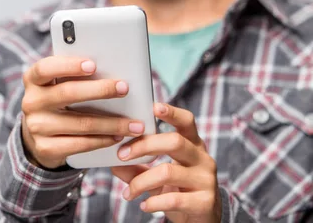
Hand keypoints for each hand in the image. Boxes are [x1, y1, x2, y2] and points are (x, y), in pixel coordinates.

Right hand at [20, 56, 145, 168]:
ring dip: (112, 123)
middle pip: (67, 94)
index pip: (46, 68)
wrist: (38, 133)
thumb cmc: (57, 100)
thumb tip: (112, 69)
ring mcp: (37, 127)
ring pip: (81, 123)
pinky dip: (103, 140)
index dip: (68, 66)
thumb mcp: (57, 84)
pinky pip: (80, 144)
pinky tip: (117, 137)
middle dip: (100, 90)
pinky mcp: (46, 148)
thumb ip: (74, 75)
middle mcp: (31, 102)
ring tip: (134, 123)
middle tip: (124, 88)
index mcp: (33, 80)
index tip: (93, 65)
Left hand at [110, 103, 221, 222]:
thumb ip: (136, 167)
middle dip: (144, 146)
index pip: (187, 121)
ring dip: (141, 182)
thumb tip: (112, 161)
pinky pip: (173, 199)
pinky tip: (143, 205)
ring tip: (129, 192)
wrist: (203, 219)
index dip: (172, 112)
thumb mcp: (158, 175)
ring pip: (168, 172)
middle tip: (122, 155)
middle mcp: (202, 158)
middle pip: (174, 141)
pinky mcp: (204, 202)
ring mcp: (205, 180)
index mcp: (192, 144)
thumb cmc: (177, 189)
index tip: (153, 107)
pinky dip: (152, 202)